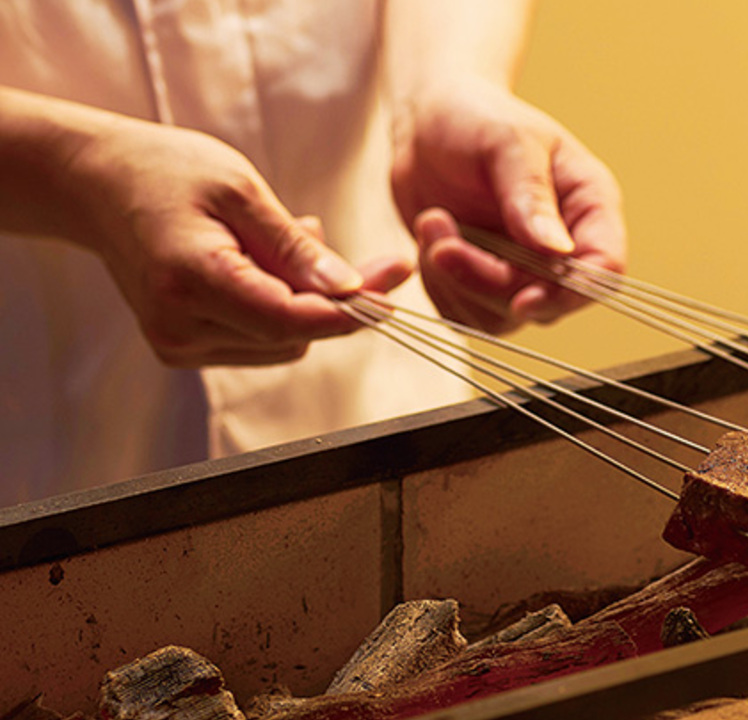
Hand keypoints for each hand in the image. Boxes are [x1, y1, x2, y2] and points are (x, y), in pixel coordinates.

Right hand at [65, 115, 412, 365]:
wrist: (97, 185)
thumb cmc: (167, 172)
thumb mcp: (240, 190)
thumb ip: (295, 246)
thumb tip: (350, 288)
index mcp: (191, 283)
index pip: (290, 321)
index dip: (350, 310)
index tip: (392, 281)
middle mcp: (179, 327)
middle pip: (292, 336)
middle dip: (333, 300)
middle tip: (348, 247)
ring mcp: (177, 344)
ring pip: (282, 344)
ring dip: (303, 301)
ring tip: (279, 241)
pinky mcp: (181, 347)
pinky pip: (258, 340)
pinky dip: (277, 307)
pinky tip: (261, 264)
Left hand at [390, 79, 625, 334]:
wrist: (427, 121)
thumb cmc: (476, 115)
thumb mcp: (507, 141)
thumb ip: (531, 194)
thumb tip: (558, 250)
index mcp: (590, 206)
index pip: (605, 270)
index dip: (570, 294)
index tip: (521, 299)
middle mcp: (566, 246)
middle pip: (547, 302)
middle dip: (486, 281)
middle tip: (441, 242)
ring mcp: (525, 270)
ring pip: (503, 316)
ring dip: (456, 282)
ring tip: (432, 222)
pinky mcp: (485, 282)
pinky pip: (466, 314)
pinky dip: (439, 285)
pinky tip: (429, 237)